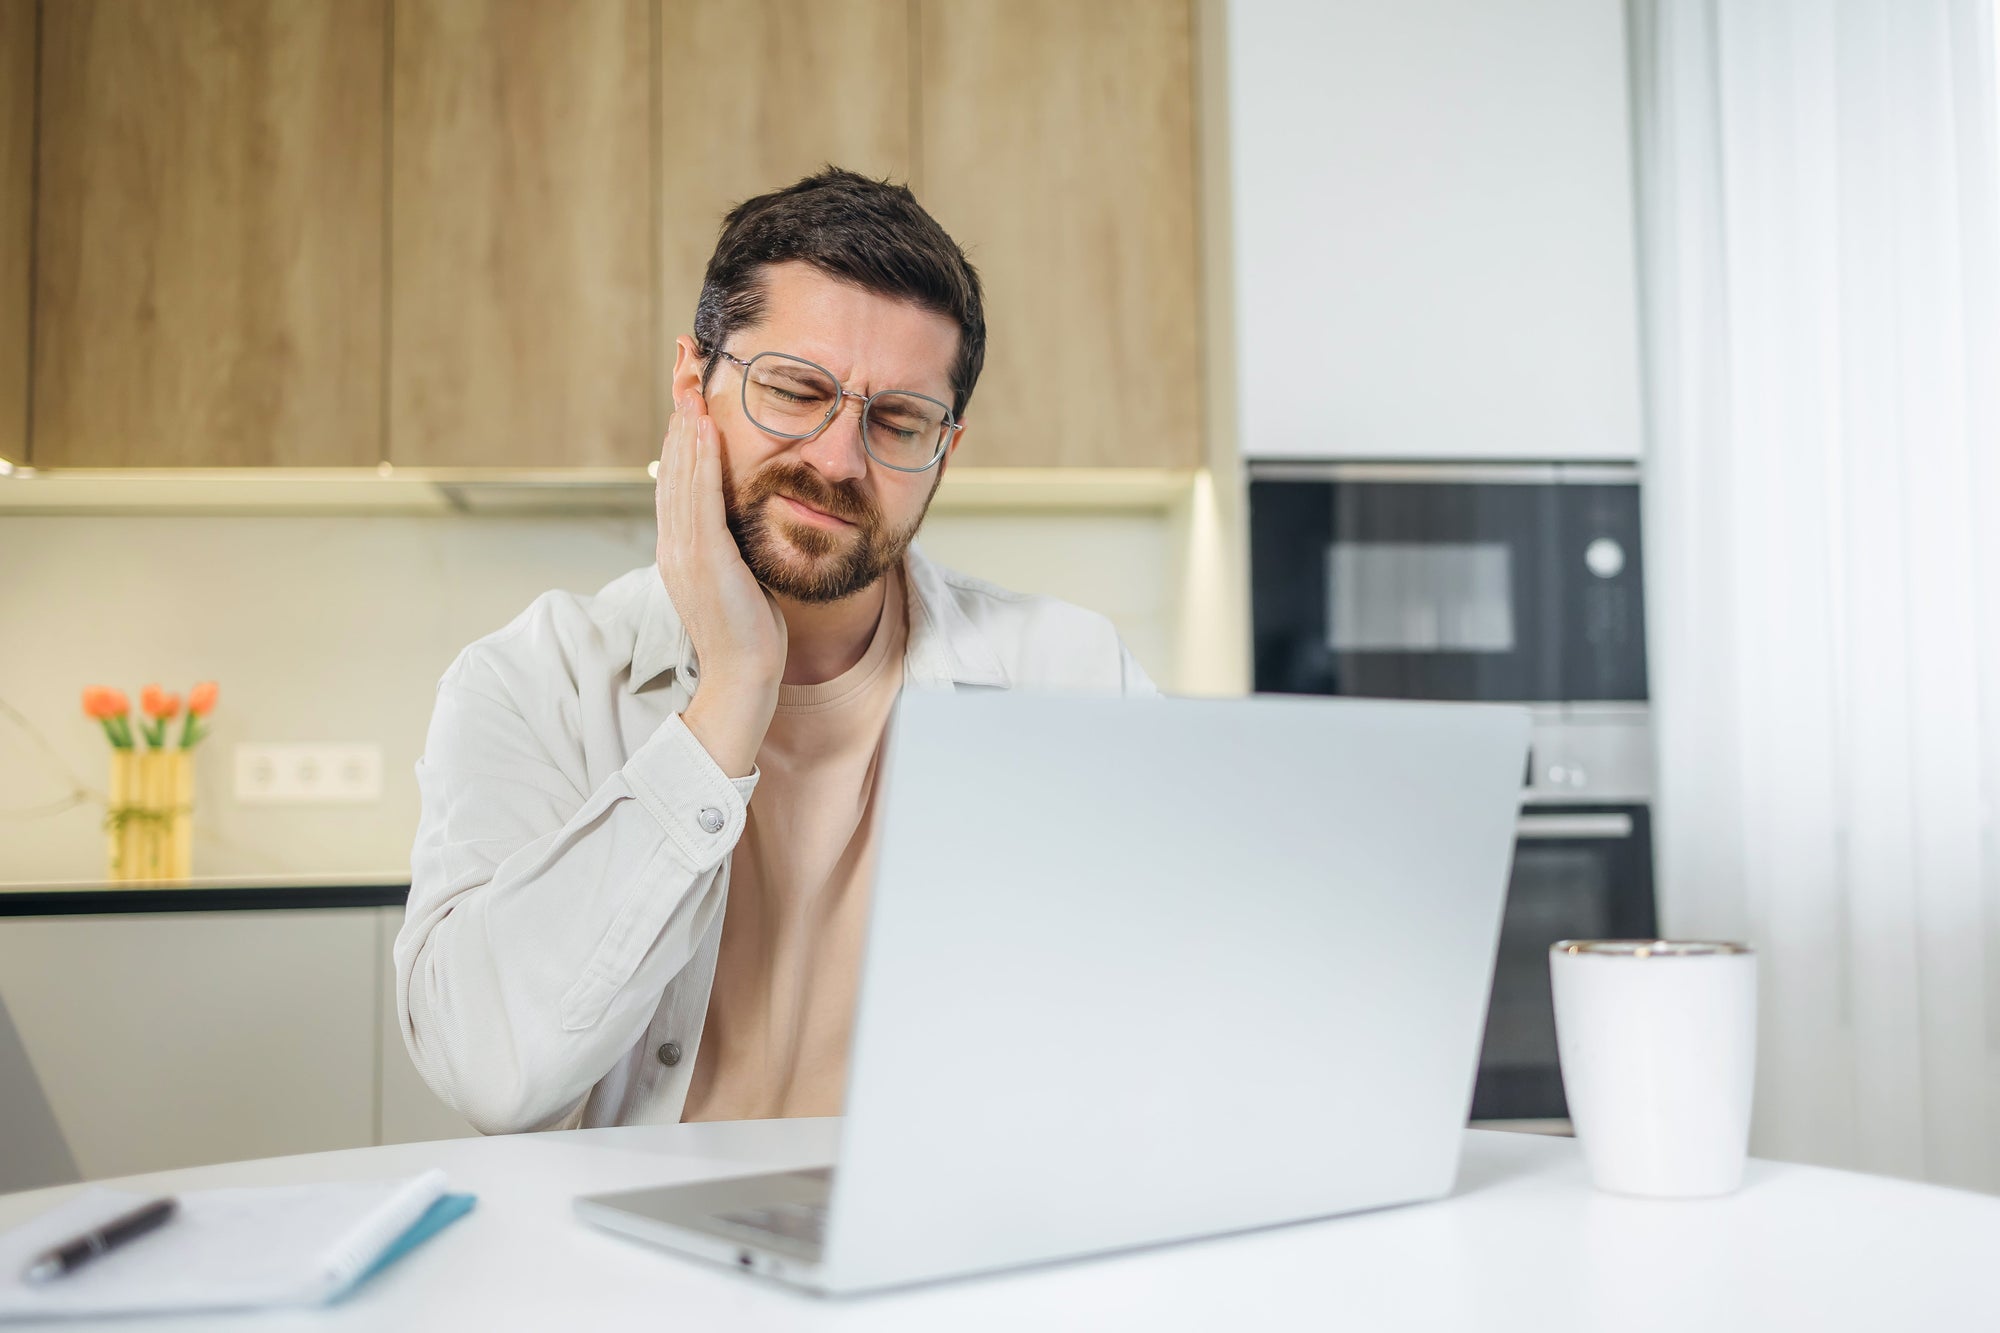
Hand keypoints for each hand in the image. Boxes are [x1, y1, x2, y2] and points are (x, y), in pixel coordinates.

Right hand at [655, 389, 785, 775]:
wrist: (746, 674)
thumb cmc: (750, 628)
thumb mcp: (737, 572)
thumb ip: (729, 540)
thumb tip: (736, 513)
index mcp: (680, 544)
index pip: (677, 474)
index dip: (681, 428)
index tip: (688, 387)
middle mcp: (674, 542)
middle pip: (672, 463)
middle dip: (678, 410)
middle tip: (684, 362)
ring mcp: (684, 550)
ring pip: (680, 473)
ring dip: (685, 423)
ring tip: (690, 380)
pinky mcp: (702, 559)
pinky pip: (698, 499)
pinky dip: (698, 460)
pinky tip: (702, 428)